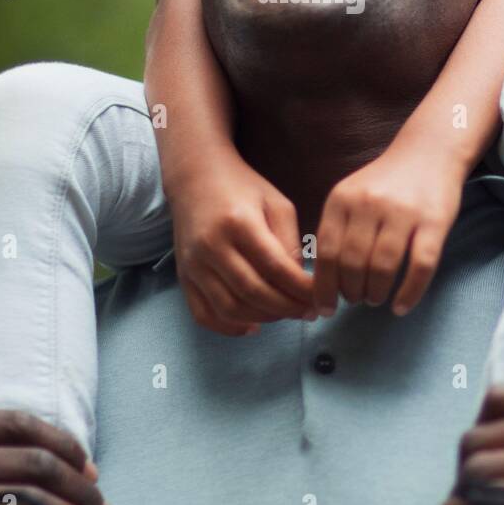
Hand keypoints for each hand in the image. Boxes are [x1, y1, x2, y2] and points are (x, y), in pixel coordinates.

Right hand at [170, 147, 314, 335]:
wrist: (195, 177)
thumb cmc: (243, 187)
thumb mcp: (276, 203)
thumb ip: (290, 242)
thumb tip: (298, 283)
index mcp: (239, 223)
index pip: (275, 268)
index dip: (301, 289)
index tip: (320, 297)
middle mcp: (211, 246)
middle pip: (253, 292)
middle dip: (287, 308)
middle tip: (308, 312)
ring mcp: (193, 264)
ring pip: (229, 308)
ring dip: (263, 319)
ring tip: (284, 314)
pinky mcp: (183, 275)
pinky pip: (203, 314)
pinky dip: (228, 328)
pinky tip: (252, 325)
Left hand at [313, 131, 464, 314]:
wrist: (429, 151)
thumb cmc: (385, 183)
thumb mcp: (351, 195)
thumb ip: (336, 229)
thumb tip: (322, 280)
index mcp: (342, 198)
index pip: (326, 252)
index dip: (323, 286)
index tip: (325, 308)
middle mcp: (370, 203)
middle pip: (353, 263)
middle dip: (350, 291)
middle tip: (355, 299)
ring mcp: (403, 212)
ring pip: (383, 267)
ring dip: (375, 293)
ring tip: (375, 298)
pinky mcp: (434, 221)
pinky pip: (420, 266)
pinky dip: (409, 293)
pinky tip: (400, 306)